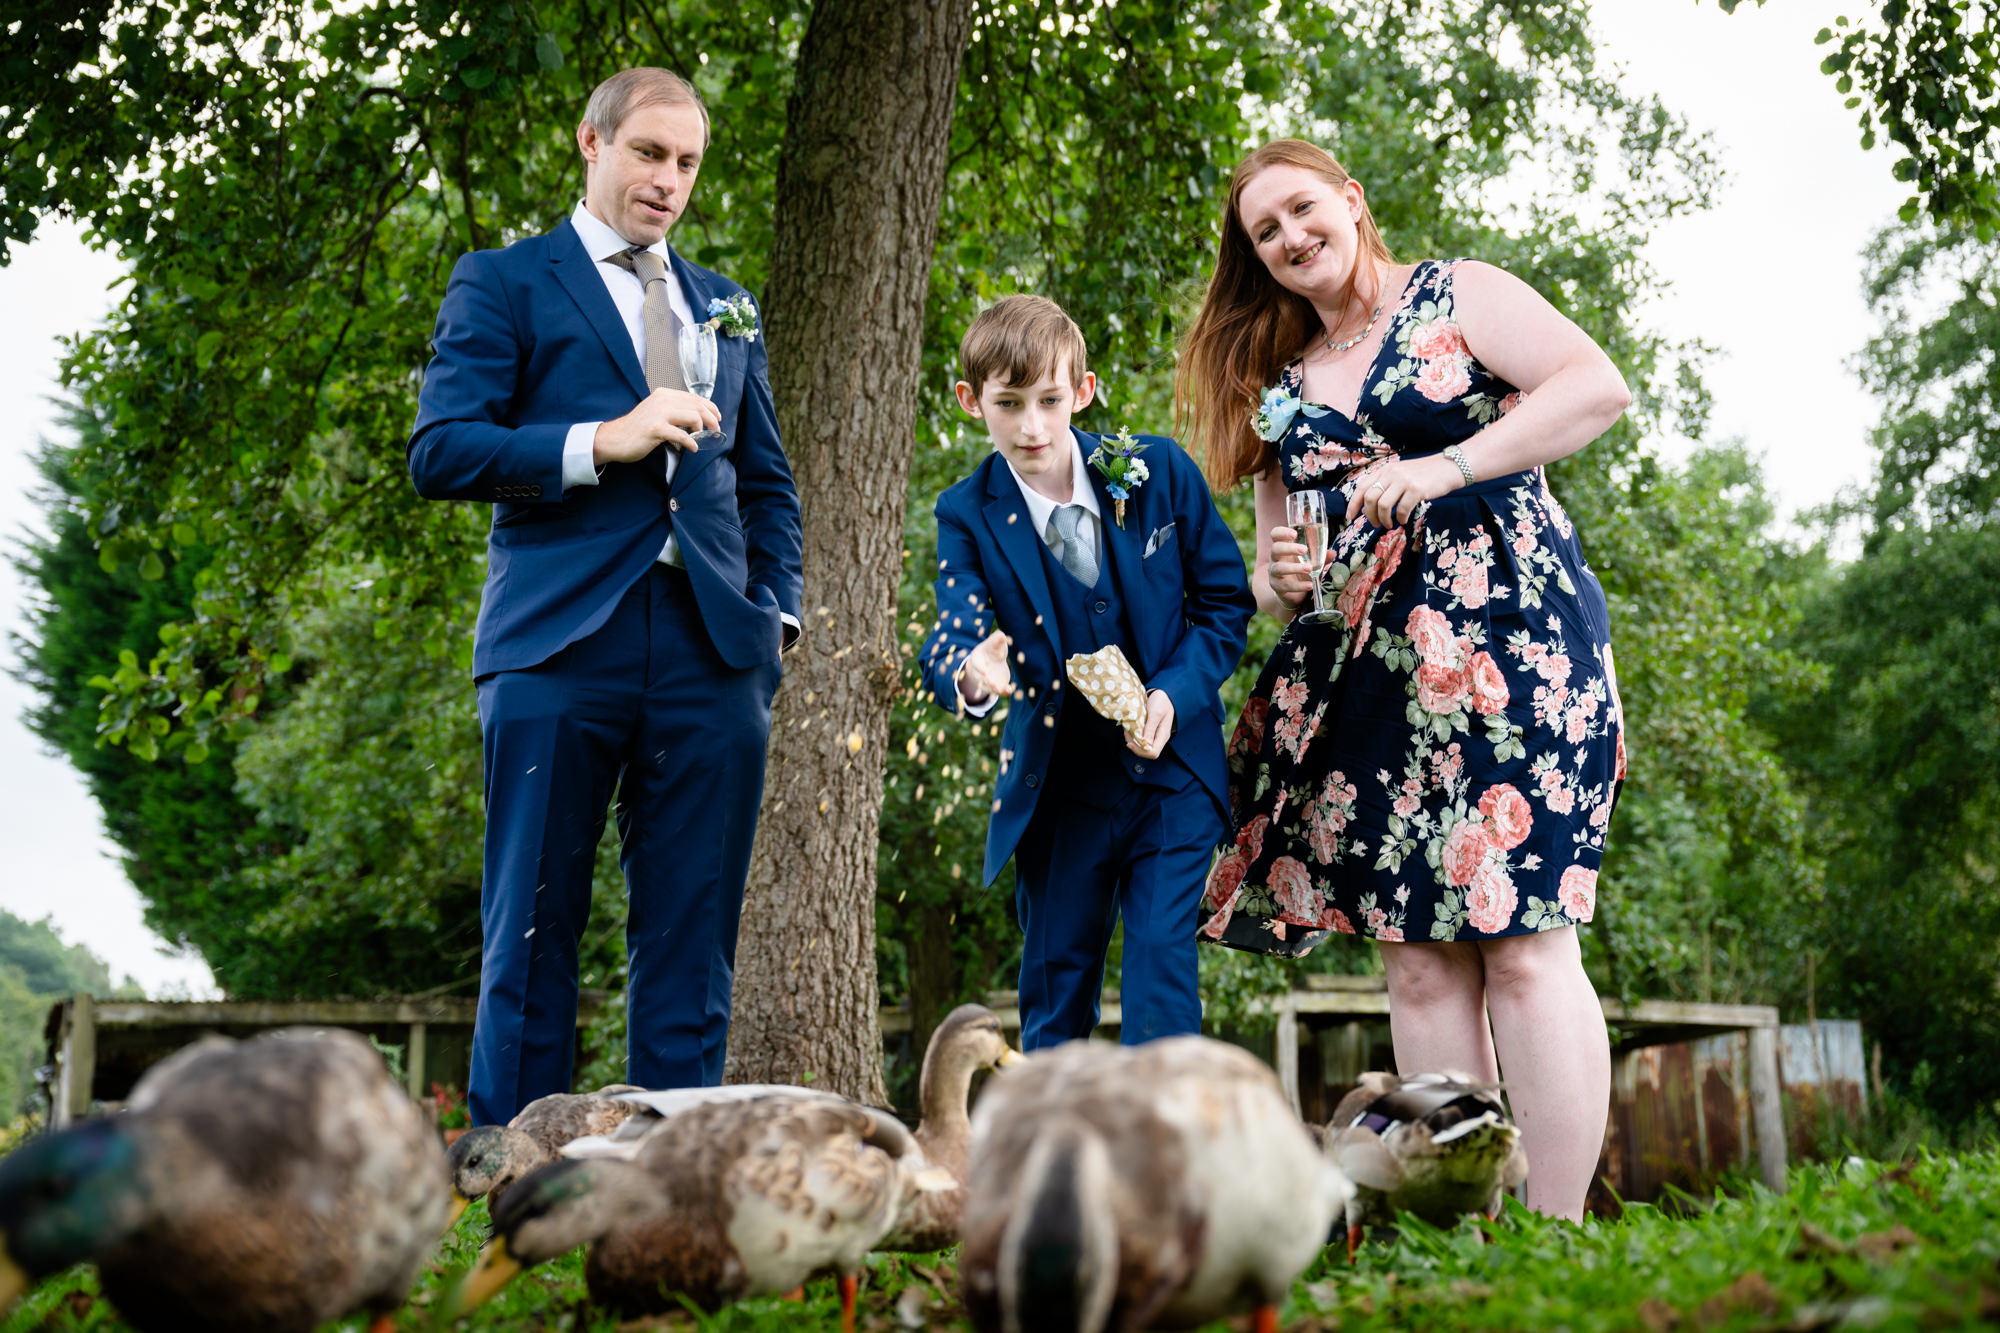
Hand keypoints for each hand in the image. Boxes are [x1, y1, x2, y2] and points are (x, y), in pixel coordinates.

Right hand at [593, 388, 721, 465]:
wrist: (615, 439)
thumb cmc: (637, 429)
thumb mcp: (656, 411)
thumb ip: (673, 410)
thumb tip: (698, 415)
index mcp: (664, 394)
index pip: (695, 397)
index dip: (711, 408)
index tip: (717, 418)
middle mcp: (662, 400)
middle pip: (698, 406)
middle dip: (712, 420)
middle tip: (716, 431)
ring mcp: (659, 413)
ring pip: (694, 417)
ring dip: (702, 430)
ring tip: (699, 438)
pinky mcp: (656, 429)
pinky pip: (682, 435)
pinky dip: (691, 443)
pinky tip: (692, 448)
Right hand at [958, 630, 1013, 705]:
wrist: (991, 659)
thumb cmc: (992, 649)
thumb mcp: (994, 643)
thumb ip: (997, 639)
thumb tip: (1002, 636)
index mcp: (977, 659)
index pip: (977, 663)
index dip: (980, 667)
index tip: (984, 671)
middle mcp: (979, 671)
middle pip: (981, 677)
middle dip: (985, 680)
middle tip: (991, 682)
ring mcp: (986, 680)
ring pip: (988, 686)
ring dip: (993, 688)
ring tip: (1000, 689)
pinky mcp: (994, 686)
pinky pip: (997, 691)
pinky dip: (1003, 692)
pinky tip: (1009, 690)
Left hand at [1127, 689, 1173, 757]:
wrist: (1162, 694)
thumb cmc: (1161, 701)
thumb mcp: (1155, 713)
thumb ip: (1150, 728)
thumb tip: (1146, 744)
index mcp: (1163, 735)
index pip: (1153, 752)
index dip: (1140, 751)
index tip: (1130, 743)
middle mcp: (1158, 738)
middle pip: (1146, 751)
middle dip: (1134, 745)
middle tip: (1127, 732)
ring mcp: (1154, 735)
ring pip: (1141, 746)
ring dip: (1131, 739)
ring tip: (1127, 728)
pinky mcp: (1149, 732)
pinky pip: (1140, 738)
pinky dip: (1132, 735)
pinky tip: (1129, 727)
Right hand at [1265, 525, 1316, 609]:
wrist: (1292, 592)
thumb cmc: (1301, 569)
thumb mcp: (1312, 561)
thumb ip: (1321, 556)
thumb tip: (1332, 553)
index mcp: (1283, 546)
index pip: (1276, 534)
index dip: (1282, 532)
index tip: (1295, 534)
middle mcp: (1275, 558)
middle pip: (1275, 549)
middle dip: (1289, 548)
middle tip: (1304, 550)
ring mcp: (1274, 573)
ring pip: (1279, 568)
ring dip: (1294, 568)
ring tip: (1309, 568)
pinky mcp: (1277, 587)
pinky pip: (1285, 586)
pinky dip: (1299, 586)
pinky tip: (1310, 585)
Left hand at [1346, 454, 1459, 527]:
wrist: (1449, 467)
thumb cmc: (1424, 474)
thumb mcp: (1400, 475)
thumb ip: (1384, 487)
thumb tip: (1367, 509)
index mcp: (1385, 470)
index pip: (1361, 487)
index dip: (1353, 504)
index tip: (1350, 517)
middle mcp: (1392, 473)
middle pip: (1369, 498)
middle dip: (1369, 516)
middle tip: (1376, 524)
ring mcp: (1404, 481)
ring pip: (1383, 505)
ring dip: (1384, 519)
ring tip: (1389, 524)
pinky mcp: (1416, 490)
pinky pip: (1402, 509)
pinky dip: (1401, 518)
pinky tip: (1404, 519)